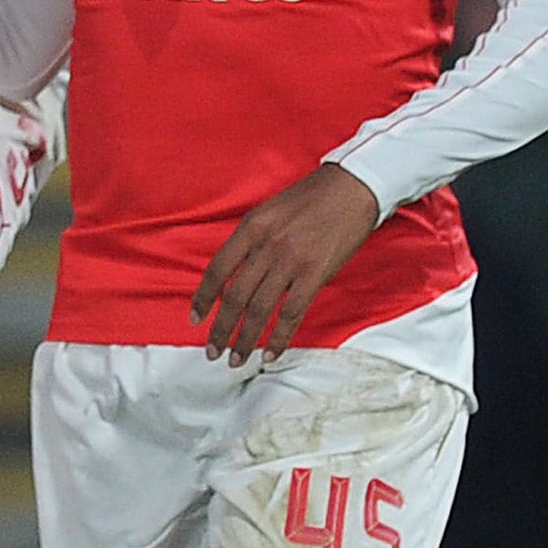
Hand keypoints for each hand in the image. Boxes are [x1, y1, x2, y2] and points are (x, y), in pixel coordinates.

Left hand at [189, 164, 381, 366]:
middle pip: (235, 295)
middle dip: (220, 328)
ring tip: (236, 359)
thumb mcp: (269, 211)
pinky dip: (279, 337)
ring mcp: (290, 261)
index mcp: (250, 227)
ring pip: (259, 309)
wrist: (352, 188)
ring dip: (245, 339)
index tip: (195, 318)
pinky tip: (270, 353)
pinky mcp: (315, 274)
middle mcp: (265, 246)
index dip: (203, 297)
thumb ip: (251, 240)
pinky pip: (291, 313)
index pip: (218, 269)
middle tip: (212, 351)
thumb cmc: (310, 199)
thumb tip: (236, 273)